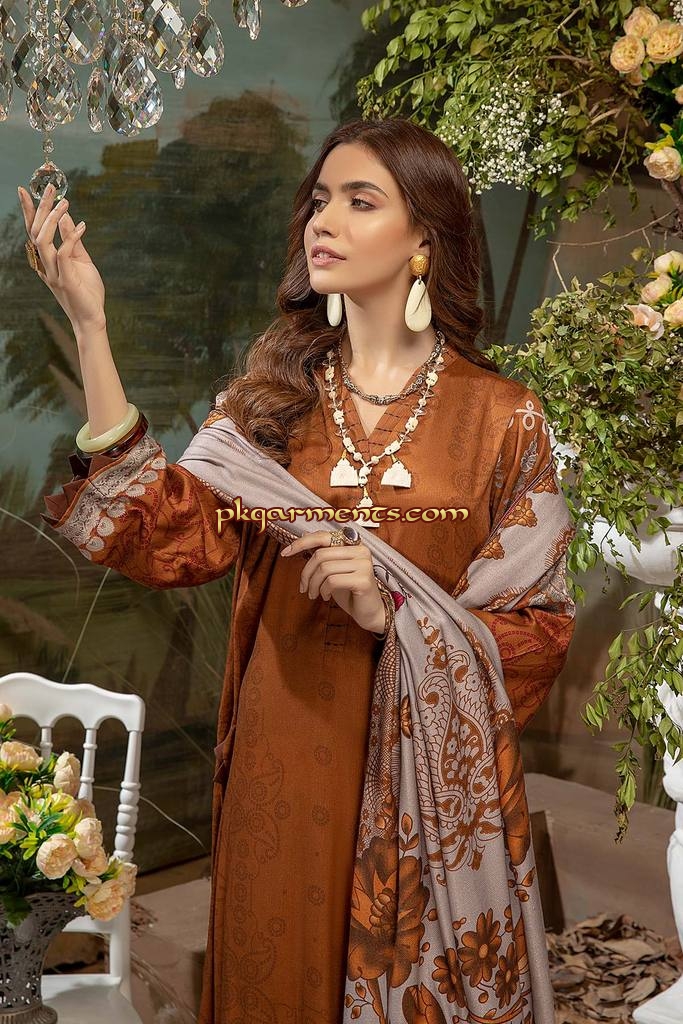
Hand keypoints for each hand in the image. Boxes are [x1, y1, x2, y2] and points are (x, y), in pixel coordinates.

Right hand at [18, 184, 105, 333]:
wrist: (92, 318)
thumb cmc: (86, 291)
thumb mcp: (80, 260)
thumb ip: (71, 240)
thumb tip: (64, 216)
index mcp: (46, 260)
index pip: (34, 231)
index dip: (28, 211)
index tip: (25, 190)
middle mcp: (45, 265)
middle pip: (36, 231)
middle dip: (40, 208)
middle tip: (49, 188)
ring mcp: (53, 273)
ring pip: (44, 240)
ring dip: (53, 219)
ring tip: (64, 203)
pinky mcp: (65, 280)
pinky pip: (63, 253)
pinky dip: (71, 238)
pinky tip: (82, 227)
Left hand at [281, 530, 386, 633]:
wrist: (369, 613)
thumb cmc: (350, 591)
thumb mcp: (333, 571)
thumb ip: (323, 555)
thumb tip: (303, 536)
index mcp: (353, 544)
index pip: (323, 536)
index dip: (302, 543)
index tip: (285, 553)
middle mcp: (360, 550)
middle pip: (320, 555)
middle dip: (306, 573)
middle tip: (303, 588)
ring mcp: (364, 564)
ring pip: (324, 568)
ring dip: (313, 584)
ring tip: (313, 594)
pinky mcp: (363, 579)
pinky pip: (332, 581)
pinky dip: (324, 590)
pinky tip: (326, 597)